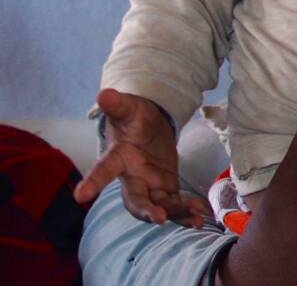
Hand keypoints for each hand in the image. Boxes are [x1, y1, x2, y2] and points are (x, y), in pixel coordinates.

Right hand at [73, 89, 206, 227]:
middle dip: (145, 210)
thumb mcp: (130, 108)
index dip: (92, 182)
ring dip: (175, 213)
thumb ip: (118, 105)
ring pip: (159, 205)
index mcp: (118, 157)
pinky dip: (186, 213)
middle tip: (158, 217)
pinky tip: (200, 218)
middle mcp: (132, 177)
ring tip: (195, 219)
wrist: (149, 126)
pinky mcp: (165, 188)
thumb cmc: (134, 118)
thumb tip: (104, 93)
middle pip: (134, 198)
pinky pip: (175, 205)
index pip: (103, 170)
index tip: (80, 196)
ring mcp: (149, 185)